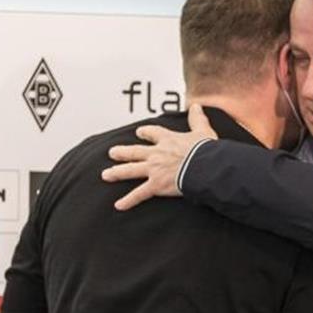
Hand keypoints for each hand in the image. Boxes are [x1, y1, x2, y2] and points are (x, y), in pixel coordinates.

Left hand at [101, 105, 219, 210]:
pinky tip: (119, 205)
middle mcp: (157, 153)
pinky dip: (129, 200)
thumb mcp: (203, 131)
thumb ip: (197, 119)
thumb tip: (197, 106)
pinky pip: (139, 194)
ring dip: (117, 173)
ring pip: (131, 170)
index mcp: (168, 140)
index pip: (153, 133)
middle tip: (112, 153)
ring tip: (106, 174)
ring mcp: (154, 169)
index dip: (145, 132)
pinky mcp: (156, 184)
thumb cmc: (206, 150)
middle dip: (122, 152)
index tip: (139, 132)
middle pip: (135, 151)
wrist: (205, 166)